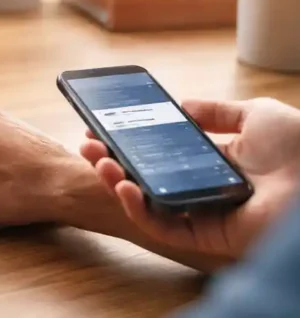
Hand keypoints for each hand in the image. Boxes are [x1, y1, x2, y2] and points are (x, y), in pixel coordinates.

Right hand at [80, 98, 299, 257]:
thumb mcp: (254, 113)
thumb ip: (215, 110)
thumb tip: (181, 105)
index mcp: (213, 164)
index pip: (159, 157)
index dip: (128, 145)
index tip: (102, 131)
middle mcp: (203, 190)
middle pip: (146, 180)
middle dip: (112, 163)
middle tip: (88, 147)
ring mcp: (203, 214)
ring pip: (148, 205)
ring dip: (116, 184)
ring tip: (98, 162)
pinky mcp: (207, 237)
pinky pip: (163, 227)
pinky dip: (138, 209)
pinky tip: (123, 186)